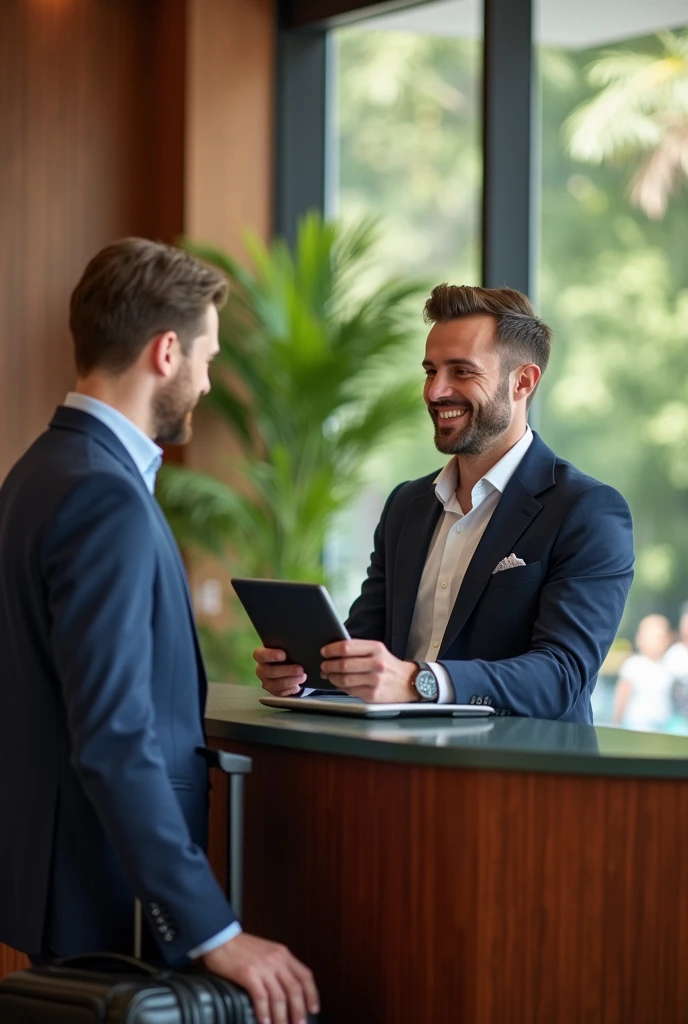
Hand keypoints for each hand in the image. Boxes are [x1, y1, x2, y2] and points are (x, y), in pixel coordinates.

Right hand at [203, 931, 318, 1023]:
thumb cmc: (242, 946)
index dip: (312, 994)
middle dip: (299, 1010)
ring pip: (279, 997)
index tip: (313, 1009)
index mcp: (283, 954)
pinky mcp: (248, 974)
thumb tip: (286, 989)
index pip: (305, 975)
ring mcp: (263, 967)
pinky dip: (264, 1012)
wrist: (221, 938)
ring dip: (282, 1016)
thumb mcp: (267, 951)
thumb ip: (278, 965)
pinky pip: (261, 997)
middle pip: (295, 989)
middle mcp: (277, 959)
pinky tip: (265, 1022)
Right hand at [253, 647, 305, 695]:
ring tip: (303, 677)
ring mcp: (266, 682)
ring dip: (291, 680)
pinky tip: (298, 685)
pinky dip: (291, 689)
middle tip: (300, 669)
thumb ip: (287, 647)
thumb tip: (297, 646)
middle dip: (286, 671)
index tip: (284, 655)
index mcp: (261, 656)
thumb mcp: (286, 649)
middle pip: (268, 671)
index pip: (260, 655)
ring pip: (276, 684)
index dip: (270, 655)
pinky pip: (281, 693)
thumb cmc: (287, 654)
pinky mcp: (273, 692)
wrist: (290, 667)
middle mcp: (261, 669)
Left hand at [320, 639, 416, 702]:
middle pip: (343, 664)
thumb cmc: (388, 665)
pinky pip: (350, 690)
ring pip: (344, 679)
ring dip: (332, 677)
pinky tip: (339, 683)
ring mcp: (374, 681)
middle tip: (324, 665)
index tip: (324, 651)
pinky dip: (340, 687)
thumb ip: (358, 648)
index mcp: (376, 649)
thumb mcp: (377, 650)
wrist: (407, 682)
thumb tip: (334, 650)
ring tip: (328, 674)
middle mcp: (376, 664)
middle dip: (328, 665)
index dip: (331, 649)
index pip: (347, 647)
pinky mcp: (372, 694)